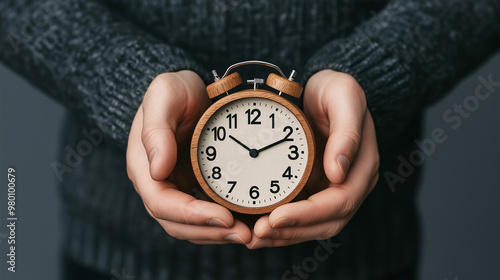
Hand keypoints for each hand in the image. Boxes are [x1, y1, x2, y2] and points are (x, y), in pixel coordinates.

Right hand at [126, 70, 251, 244]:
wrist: (189, 90)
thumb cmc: (175, 90)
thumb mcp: (164, 95)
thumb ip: (157, 130)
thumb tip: (157, 170)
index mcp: (144, 166)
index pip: (162, 203)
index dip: (192, 215)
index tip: (224, 218)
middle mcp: (158, 183)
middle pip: (177, 223)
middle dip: (210, 232)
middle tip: (244, 234)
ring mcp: (176, 188)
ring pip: (192, 225)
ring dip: (218, 234)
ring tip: (249, 235)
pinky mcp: (194, 188)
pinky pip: (205, 214)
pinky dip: (222, 223)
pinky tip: (245, 223)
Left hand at [248, 70, 378, 247]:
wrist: (325, 90)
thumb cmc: (335, 90)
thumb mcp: (343, 96)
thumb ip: (347, 131)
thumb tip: (339, 171)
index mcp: (362, 166)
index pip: (340, 201)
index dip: (309, 214)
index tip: (277, 217)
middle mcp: (350, 183)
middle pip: (327, 222)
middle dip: (293, 232)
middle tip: (259, 233)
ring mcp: (333, 189)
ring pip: (313, 225)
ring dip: (285, 235)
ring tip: (254, 237)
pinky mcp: (315, 189)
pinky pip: (302, 215)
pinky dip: (282, 226)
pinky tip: (259, 228)